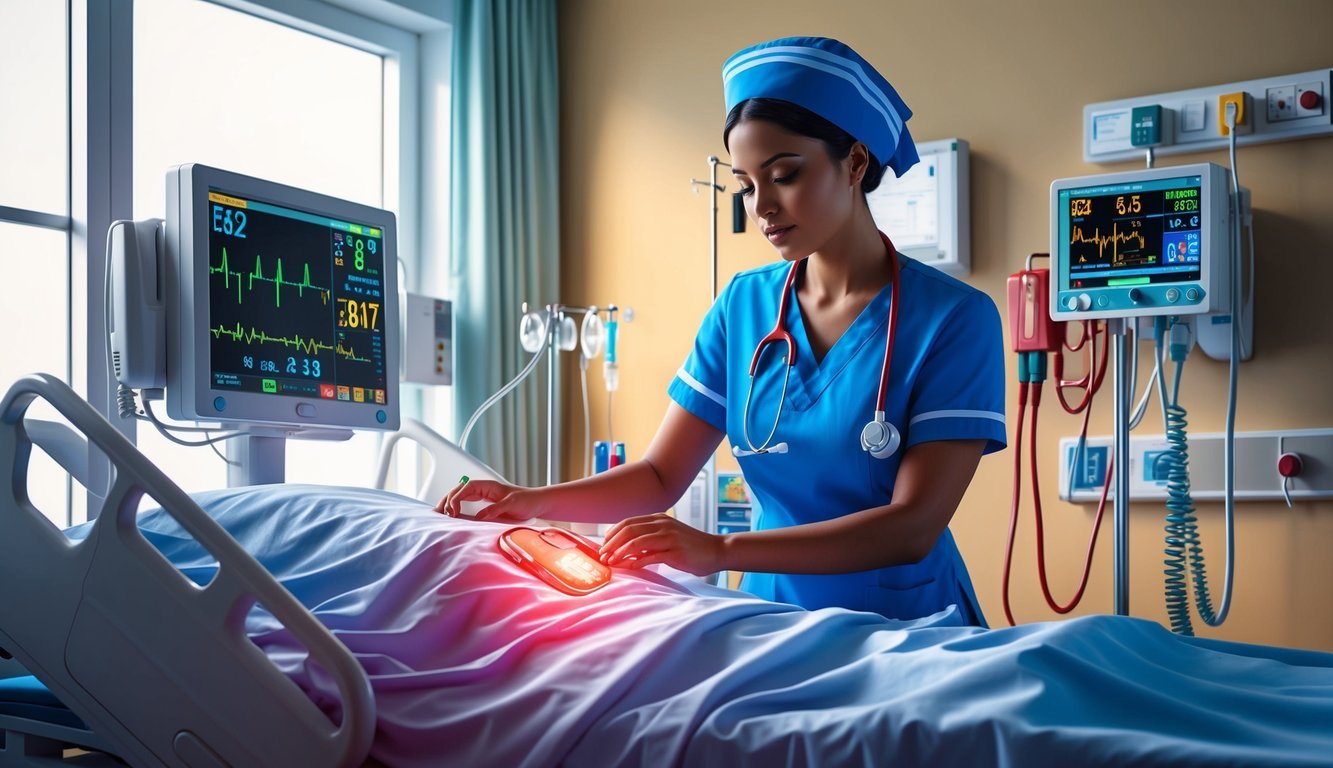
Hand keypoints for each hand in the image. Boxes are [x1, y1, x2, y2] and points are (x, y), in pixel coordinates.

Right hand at [435, 477, 544, 521]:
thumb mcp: (512, 505)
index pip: (466, 488)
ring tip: (440, 513)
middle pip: (459, 490)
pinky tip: (452, 516)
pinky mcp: (485, 505)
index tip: (452, 511)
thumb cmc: (528, 501)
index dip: (456, 498)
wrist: (538, 504)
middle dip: (447, 499)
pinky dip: (457, 508)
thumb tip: (478, 516)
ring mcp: (484, 497)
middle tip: (440, 513)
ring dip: (449, 502)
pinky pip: (467, 504)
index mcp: (488, 486)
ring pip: (460, 496)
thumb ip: (496, 509)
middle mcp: (484, 489)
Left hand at [598, 513, 724, 575]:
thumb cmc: (689, 546)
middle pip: (629, 530)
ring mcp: (669, 537)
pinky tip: (631, 568)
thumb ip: (648, 540)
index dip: (612, 534)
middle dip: (612, 544)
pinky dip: (638, 562)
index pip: (628, 522)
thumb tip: (625, 549)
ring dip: (621, 553)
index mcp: (658, 519)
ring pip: (637, 542)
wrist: (716, 550)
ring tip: (612, 562)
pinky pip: (652, 556)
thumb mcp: (667, 537)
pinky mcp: (676, 551)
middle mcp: (662, 524)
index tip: (603, 546)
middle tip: (602, 556)